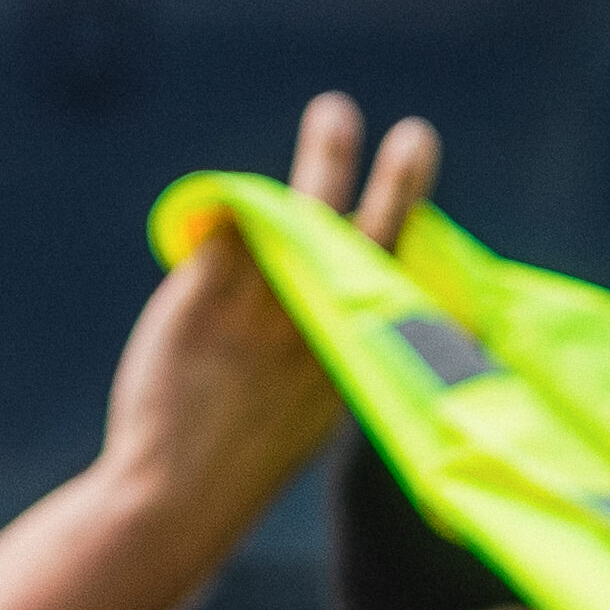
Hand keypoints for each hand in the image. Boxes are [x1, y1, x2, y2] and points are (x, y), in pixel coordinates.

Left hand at [101, 91, 443, 530]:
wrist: (176, 495)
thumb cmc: (236, 462)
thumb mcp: (302, 416)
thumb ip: (317, 353)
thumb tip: (310, 287)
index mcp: (350, 361)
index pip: (393, 286)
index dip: (412, 242)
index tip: (432, 217)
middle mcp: (317, 326)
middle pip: (367, 239)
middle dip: (397, 185)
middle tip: (417, 136)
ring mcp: (264, 307)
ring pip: (301, 214)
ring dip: (323, 161)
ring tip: (338, 113)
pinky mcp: (209, 294)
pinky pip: (232, 226)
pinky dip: (233, 206)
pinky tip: (227, 197)